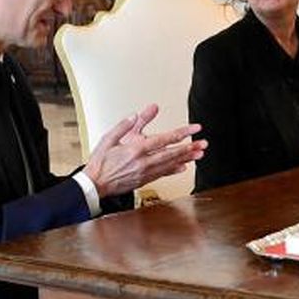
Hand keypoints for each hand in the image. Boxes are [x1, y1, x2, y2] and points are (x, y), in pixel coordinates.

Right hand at [84, 104, 206, 197]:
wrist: (94, 184)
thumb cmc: (100, 161)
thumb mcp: (108, 138)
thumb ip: (124, 125)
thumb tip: (136, 114)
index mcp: (135, 149)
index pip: (164, 139)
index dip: (182, 133)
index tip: (194, 128)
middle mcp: (143, 162)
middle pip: (172, 153)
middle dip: (190, 147)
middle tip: (204, 143)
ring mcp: (145, 172)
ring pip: (170, 164)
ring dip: (187, 158)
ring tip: (200, 154)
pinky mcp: (144, 180)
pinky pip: (163, 173)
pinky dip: (175, 170)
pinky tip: (184, 167)